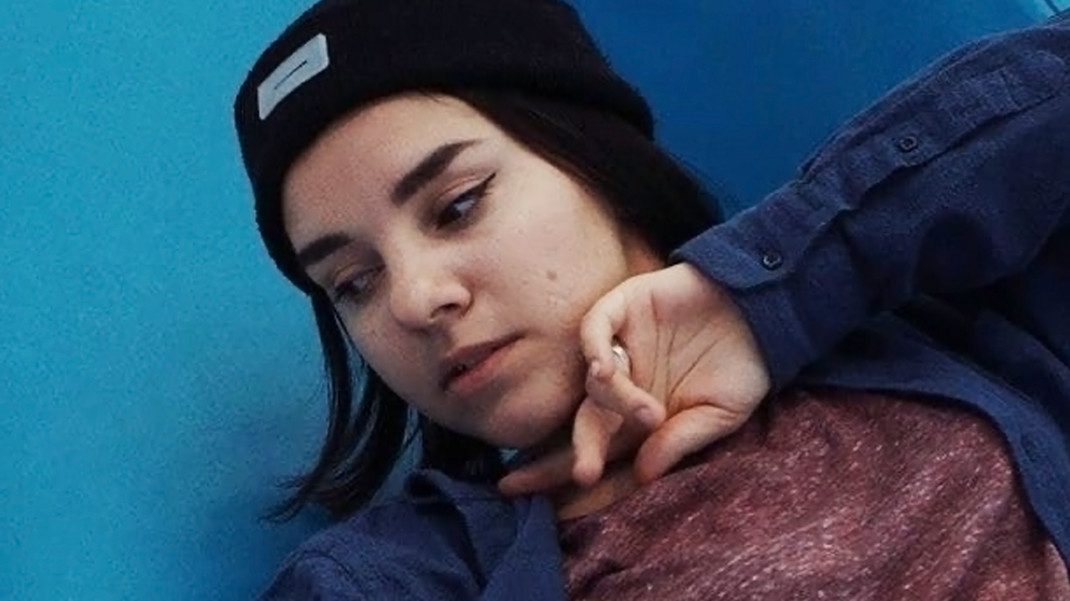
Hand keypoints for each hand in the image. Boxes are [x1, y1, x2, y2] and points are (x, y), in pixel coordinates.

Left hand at [498, 262, 770, 494]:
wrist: (764, 310)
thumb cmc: (743, 366)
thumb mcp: (719, 415)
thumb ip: (680, 441)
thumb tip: (643, 475)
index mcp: (643, 416)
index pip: (606, 450)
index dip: (585, 476)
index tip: (565, 504)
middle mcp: (625, 383)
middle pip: (587, 422)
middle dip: (579, 450)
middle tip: (586, 473)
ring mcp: (622, 345)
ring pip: (593, 383)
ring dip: (614, 402)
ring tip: (650, 414)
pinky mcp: (622, 307)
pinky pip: (593, 330)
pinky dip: (594, 350)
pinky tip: (604, 369)